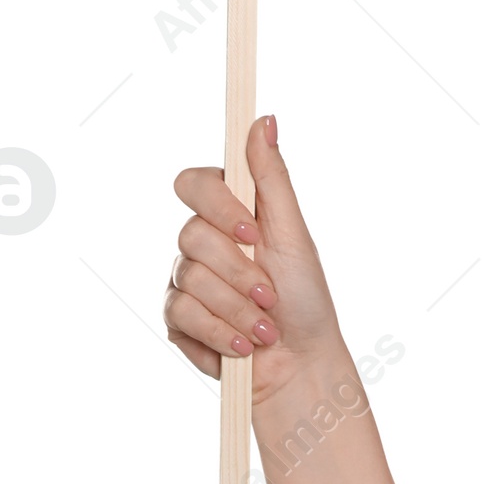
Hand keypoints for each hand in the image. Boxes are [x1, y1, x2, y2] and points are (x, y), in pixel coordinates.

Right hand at [165, 115, 346, 406]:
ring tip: (264, 329)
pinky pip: (179, 316)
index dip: (218, 207)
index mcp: (230, 212)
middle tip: (269, 296)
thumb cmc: (305, 299)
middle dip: (238, 274)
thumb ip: (272, 176)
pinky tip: (242, 348)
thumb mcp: (294, 233)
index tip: (252, 233)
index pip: (194, 183)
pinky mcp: (177, 319)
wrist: (298, 365)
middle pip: (191, 236)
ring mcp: (185, 280)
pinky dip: (219, 336)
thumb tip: (263, 117)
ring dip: (234, 311)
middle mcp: (202, 242)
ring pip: (187, 280)